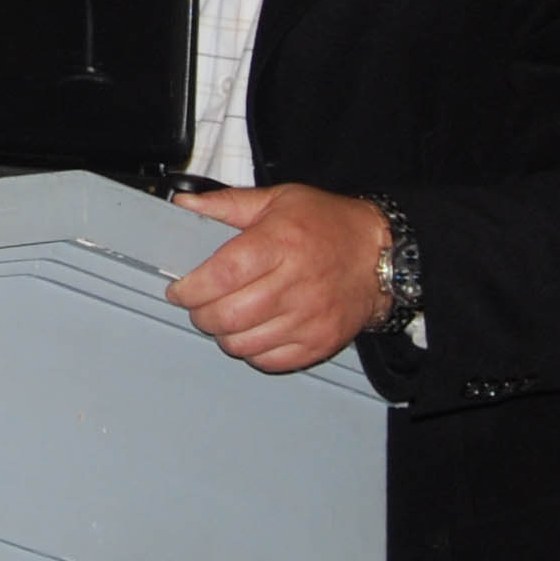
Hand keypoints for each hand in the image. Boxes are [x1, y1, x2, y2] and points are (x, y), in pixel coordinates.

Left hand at [164, 183, 388, 373]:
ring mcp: (309, 317)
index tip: (179, 289)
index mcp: (280, 243)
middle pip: (229, 315)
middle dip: (201, 314)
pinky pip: (270, 361)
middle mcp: (296, 283)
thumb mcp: (277, 200)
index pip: (223, 274)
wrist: (380, 254)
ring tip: (225, 318)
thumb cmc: (327, 224)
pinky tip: (252, 332)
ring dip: (223, 334)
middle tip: (198, 304)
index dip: (192, 287)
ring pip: (244, 343)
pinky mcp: (319, 342)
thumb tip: (184, 204)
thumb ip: (226, 204)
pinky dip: (251, 351)